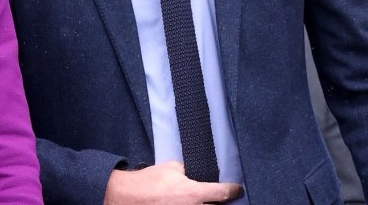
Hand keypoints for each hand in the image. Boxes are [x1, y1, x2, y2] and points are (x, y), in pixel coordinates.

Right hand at [103, 161, 243, 204]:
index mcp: (194, 193)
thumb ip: (188, 170)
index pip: (223, 193)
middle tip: (221, 196)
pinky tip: (192, 203)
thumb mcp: (171, 167)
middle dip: (220, 202)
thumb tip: (197, 171)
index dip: (233, 190)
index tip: (237, 189)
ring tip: (207, 201)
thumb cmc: (150, 181)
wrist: (129, 197)